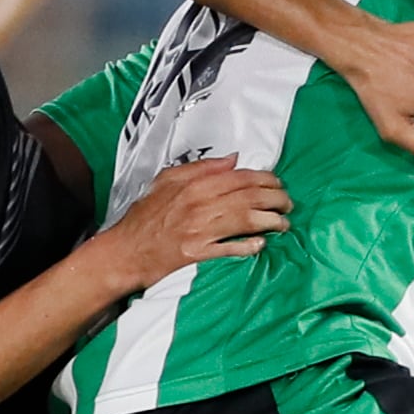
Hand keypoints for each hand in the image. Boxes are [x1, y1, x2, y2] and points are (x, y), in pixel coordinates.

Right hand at [99, 159, 291, 290]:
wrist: (125, 251)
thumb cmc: (145, 217)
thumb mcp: (166, 181)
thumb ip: (200, 168)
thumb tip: (232, 160)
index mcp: (194, 185)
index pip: (239, 177)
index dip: (265, 179)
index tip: (278, 184)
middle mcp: (199, 205)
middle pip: (248, 197)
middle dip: (275, 199)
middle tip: (287, 204)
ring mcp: (199, 230)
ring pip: (245, 220)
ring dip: (270, 221)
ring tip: (283, 224)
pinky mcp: (197, 254)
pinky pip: (230, 248)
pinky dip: (248, 246)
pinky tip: (261, 244)